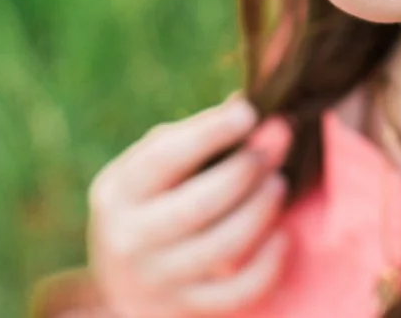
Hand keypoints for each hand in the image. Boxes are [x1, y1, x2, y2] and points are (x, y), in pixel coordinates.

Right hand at [86, 95, 292, 316]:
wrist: (122, 284)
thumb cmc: (151, 204)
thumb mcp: (154, 169)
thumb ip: (194, 138)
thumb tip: (246, 103)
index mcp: (119, 191)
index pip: (164, 158)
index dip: (210, 133)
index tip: (249, 112)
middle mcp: (130, 238)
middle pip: (198, 204)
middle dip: (245, 170)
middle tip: (277, 143)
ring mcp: (156, 280)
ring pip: (221, 248)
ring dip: (260, 210)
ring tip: (280, 182)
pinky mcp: (182, 310)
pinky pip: (236, 292)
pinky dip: (267, 264)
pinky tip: (282, 236)